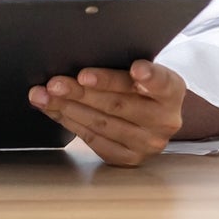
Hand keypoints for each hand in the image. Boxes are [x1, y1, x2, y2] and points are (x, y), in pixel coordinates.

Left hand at [29, 60, 185, 166]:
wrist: (155, 119)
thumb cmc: (142, 87)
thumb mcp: (144, 72)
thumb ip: (124, 68)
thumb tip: (79, 60)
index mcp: (172, 90)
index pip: (161, 82)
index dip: (148, 76)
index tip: (136, 69)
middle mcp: (164, 120)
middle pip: (120, 104)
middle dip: (83, 92)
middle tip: (56, 82)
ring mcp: (148, 143)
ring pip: (102, 124)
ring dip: (68, 108)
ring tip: (46, 96)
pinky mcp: (129, 158)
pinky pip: (94, 140)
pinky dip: (70, 123)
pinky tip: (55, 110)